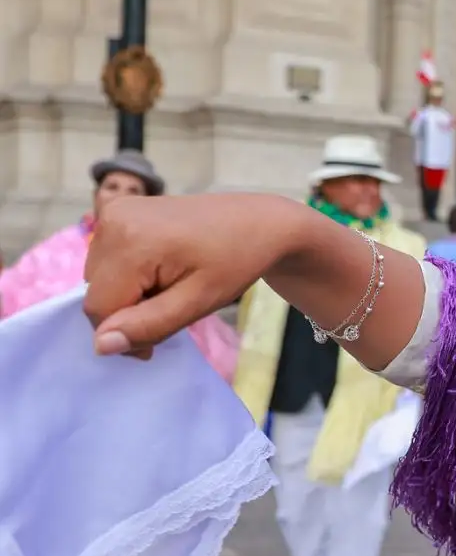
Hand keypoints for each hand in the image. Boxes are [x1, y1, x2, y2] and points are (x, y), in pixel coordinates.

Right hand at [83, 194, 308, 357]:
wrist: (258, 222)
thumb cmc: (236, 262)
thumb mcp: (198, 302)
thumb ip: (148, 325)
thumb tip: (100, 346)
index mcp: (129, 240)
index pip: (98, 307)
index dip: (125, 332)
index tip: (159, 340)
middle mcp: (112, 218)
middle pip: (96, 292)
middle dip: (128, 311)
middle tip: (174, 305)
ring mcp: (114, 211)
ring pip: (99, 278)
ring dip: (128, 294)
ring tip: (172, 284)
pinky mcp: (119, 210)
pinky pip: (107, 259)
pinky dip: (129, 274)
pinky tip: (163, 269)